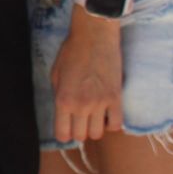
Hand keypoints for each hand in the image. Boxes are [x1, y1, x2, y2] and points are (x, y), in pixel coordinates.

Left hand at [49, 14, 123, 142]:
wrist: (94, 37)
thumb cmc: (71, 52)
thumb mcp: (55, 74)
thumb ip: (58, 96)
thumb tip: (63, 113)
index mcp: (63, 99)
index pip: (63, 133)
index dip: (64, 133)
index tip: (66, 128)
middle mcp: (81, 105)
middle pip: (81, 136)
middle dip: (78, 130)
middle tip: (79, 120)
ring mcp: (100, 103)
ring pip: (98, 134)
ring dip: (94, 127)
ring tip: (92, 116)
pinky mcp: (116, 99)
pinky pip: (116, 125)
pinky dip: (111, 124)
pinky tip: (106, 114)